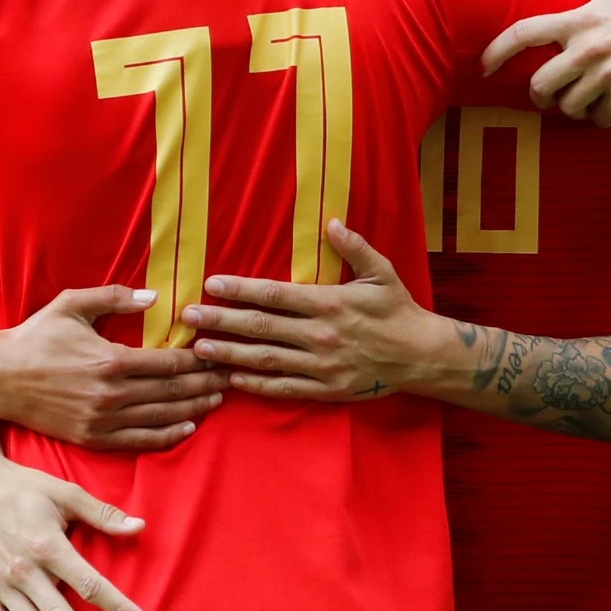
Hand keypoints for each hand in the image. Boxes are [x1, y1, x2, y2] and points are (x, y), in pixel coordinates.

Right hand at [0, 286, 226, 449]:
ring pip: (161, 417)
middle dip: (205, 384)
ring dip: (194, 409)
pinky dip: (167, 435)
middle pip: (172, 391)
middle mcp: (111, 394)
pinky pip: (139, 441)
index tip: (218, 352)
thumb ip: (115, 297)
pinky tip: (187, 428)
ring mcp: (102, 420)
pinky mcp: (92, 437)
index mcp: (110, 360)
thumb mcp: (71, 305)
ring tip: (217, 400)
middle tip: (230, 377)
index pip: (169, 362)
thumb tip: (155, 298)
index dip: (199, 359)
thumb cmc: (35, 337)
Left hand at [181, 222, 446, 400]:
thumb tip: (331, 222)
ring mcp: (321, 365)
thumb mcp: (381, 272)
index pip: (274, 295)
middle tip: (189, 316)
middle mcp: (320, 334)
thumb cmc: (399, 310)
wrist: (422, 356)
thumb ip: (355, 247)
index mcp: (329, 303)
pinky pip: (284, 388)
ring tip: (200, 348)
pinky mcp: (326, 389)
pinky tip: (233, 379)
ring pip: (266, 359)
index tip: (211, 284)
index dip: (240, 289)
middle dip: (221, 320)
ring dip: (230, 353)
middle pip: (260, 327)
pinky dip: (257, 384)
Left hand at [483, 0, 610, 125]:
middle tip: (549, 93)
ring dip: (572, 107)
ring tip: (585, 97)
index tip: (483, 67)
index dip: (496, 51)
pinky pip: (598, 118)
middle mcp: (588, 49)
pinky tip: (609, 106)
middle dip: (540, 95)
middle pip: (540, 85)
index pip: (524, 34)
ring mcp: (607, 74)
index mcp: (580, 20)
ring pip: (568, 106)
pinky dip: (600, 117)